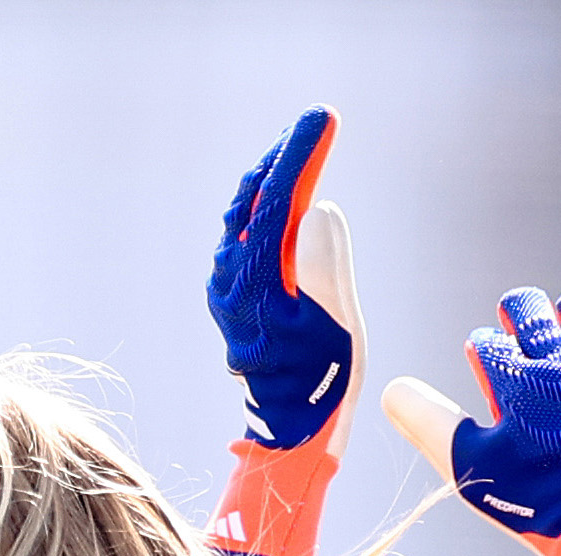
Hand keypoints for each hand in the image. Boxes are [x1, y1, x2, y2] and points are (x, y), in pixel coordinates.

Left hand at [208, 108, 360, 453]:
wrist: (290, 432)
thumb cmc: (322, 382)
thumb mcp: (336, 322)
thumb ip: (325, 261)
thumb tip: (320, 207)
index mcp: (256, 279)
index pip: (278, 199)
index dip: (300, 154)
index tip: (322, 119)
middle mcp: (230, 278)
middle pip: (253, 198)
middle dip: (284, 158)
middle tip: (313, 126)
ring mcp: (225, 288)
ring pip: (244, 216)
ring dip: (272, 181)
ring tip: (298, 153)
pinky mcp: (230, 298)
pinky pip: (244, 238)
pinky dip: (265, 211)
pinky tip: (282, 203)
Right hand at [383, 288, 560, 555]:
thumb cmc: (535, 507)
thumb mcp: (470, 468)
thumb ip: (429, 424)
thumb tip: (391, 390)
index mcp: (517, 383)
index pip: (489, 344)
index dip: (483, 349)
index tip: (485, 358)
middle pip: (534, 314)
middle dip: (518, 311)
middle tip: (518, 316)